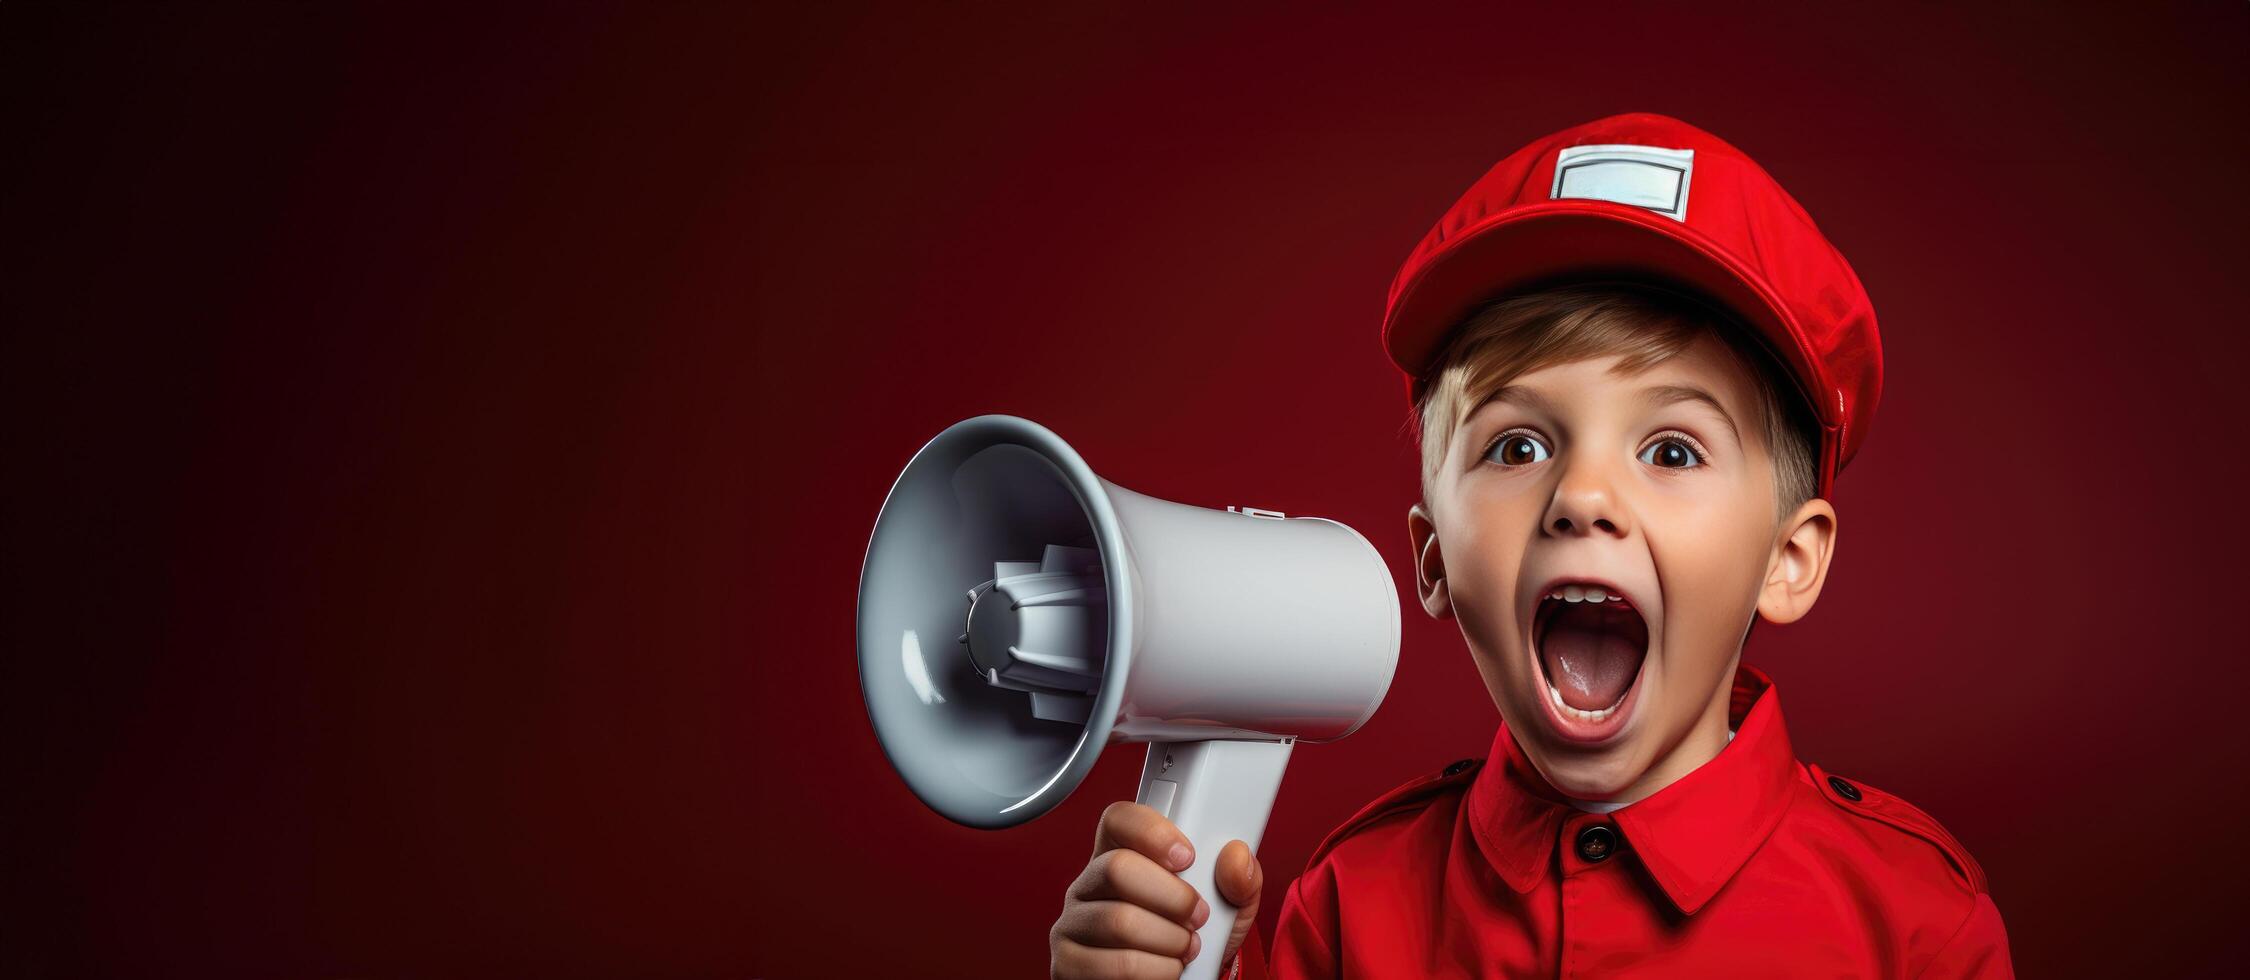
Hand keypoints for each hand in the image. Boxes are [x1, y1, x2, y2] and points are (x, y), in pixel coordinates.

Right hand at [1050, 801, 1264, 978]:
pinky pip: (1116, 965)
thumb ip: (1239, 879)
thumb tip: (1236, 858)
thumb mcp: (1228, 907)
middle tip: (1197, 915)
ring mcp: (1073, 925)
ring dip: (1168, 940)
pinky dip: (1155, 971)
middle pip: (1117, 867)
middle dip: (1171, 896)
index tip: (1187, 857)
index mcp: (1120, 854)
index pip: (1118, 819)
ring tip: (1186, 948)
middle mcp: (1089, 885)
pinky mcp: (1069, 965)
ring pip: (1119, 921)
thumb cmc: (1193, 939)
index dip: (1152, 832)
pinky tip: (1166, 969)